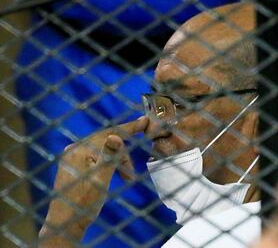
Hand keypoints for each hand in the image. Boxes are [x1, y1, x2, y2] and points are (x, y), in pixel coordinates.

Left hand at [38, 117, 147, 246]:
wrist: (64, 224)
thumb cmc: (83, 203)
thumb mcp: (100, 180)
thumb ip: (108, 156)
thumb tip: (116, 136)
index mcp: (79, 150)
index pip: (109, 133)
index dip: (129, 128)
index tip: (145, 121)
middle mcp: (74, 149)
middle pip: (106, 141)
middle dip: (123, 153)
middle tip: (132, 173)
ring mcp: (72, 157)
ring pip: (102, 149)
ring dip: (117, 160)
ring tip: (125, 178)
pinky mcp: (73, 165)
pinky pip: (96, 155)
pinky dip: (109, 163)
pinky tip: (114, 173)